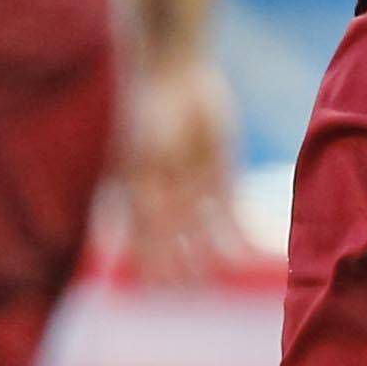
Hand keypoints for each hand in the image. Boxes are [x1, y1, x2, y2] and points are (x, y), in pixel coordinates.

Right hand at [118, 54, 241, 281]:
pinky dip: (236, 236)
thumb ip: (141, 204)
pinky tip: (246, 256)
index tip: (156, 292)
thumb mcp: (144, 161)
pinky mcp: (220, 177)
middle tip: (190, 291)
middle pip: (173, 243)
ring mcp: (193, 188)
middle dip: (179, 267)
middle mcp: (165, 196)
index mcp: (138, 194)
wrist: (177, 73)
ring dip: (205, 257)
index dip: (149, 265)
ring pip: (200, 235)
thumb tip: (121, 245)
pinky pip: (229, 214)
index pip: (143, 240)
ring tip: (215, 279)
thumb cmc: (149, 114)